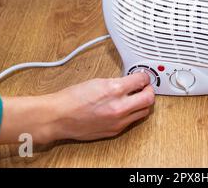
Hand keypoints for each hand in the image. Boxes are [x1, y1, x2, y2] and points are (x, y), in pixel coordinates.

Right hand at [0, 73, 153, 143]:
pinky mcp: (115, 131)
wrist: (59, 117)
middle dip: (149, 90)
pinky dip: (132, 113)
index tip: (144, 76)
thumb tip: (130, 81)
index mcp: (114, 90)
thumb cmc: (72, 98)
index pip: (141, 80)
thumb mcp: (97, 81)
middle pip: (149, 98)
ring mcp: (118, 122)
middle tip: (145, 87)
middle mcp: (119, 107)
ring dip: (143, 103)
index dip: (145, 76)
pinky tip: (126, 108)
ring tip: (137, 97)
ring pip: (144, 112)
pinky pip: (132, 121)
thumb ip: (117, 82)